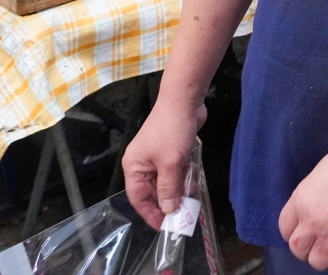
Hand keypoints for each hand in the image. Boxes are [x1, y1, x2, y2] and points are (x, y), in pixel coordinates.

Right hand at [123, 100, 205, 228]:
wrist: (184, 100)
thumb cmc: (172, 131)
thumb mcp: (170, 163)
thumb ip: (169, 189)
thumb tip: (168, 211)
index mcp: (134, 167)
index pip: (138, 198)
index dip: (150, 213)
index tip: (165, 226)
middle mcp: (142, 163)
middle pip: (152, 191)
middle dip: (167, 202)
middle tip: (183, 215)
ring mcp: (157, 156)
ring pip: (166, 182)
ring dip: (178, 189)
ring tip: (191, 198)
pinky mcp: (171, 150)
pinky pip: (175, 171)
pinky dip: (183, 177)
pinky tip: (193, 180)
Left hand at [278, 116, 327, 271]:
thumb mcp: (316, 174)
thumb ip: (310, 196)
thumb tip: (315, 208)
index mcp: (300, 202)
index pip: (284, 228)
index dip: (292, 232)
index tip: (300, 231)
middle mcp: (312, 222)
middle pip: (298, 249)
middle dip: (305, 247)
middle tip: (316, 241)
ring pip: (318, 262)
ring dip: (322, 258)